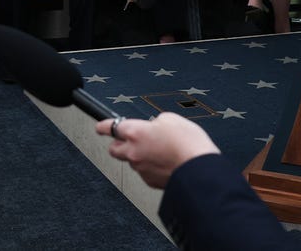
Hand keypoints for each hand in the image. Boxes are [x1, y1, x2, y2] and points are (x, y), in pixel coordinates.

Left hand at [96, 113, 220, 189]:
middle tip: (131, 140)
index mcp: (135, 132)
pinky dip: (151, 166)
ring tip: (159, 150)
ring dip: (139, 155)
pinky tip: (166, 162)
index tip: (100, 126)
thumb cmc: (188, 145)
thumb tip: (154, 126)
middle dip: (119, 143)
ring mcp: (141, 168)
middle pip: (114, 149)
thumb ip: (156, 121)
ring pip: (132, 161)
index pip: (110, 127)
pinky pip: (145, 172)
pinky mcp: (151, 181)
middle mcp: (133, 152)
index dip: (103, 126)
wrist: (200, 170)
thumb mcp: (172, 119)